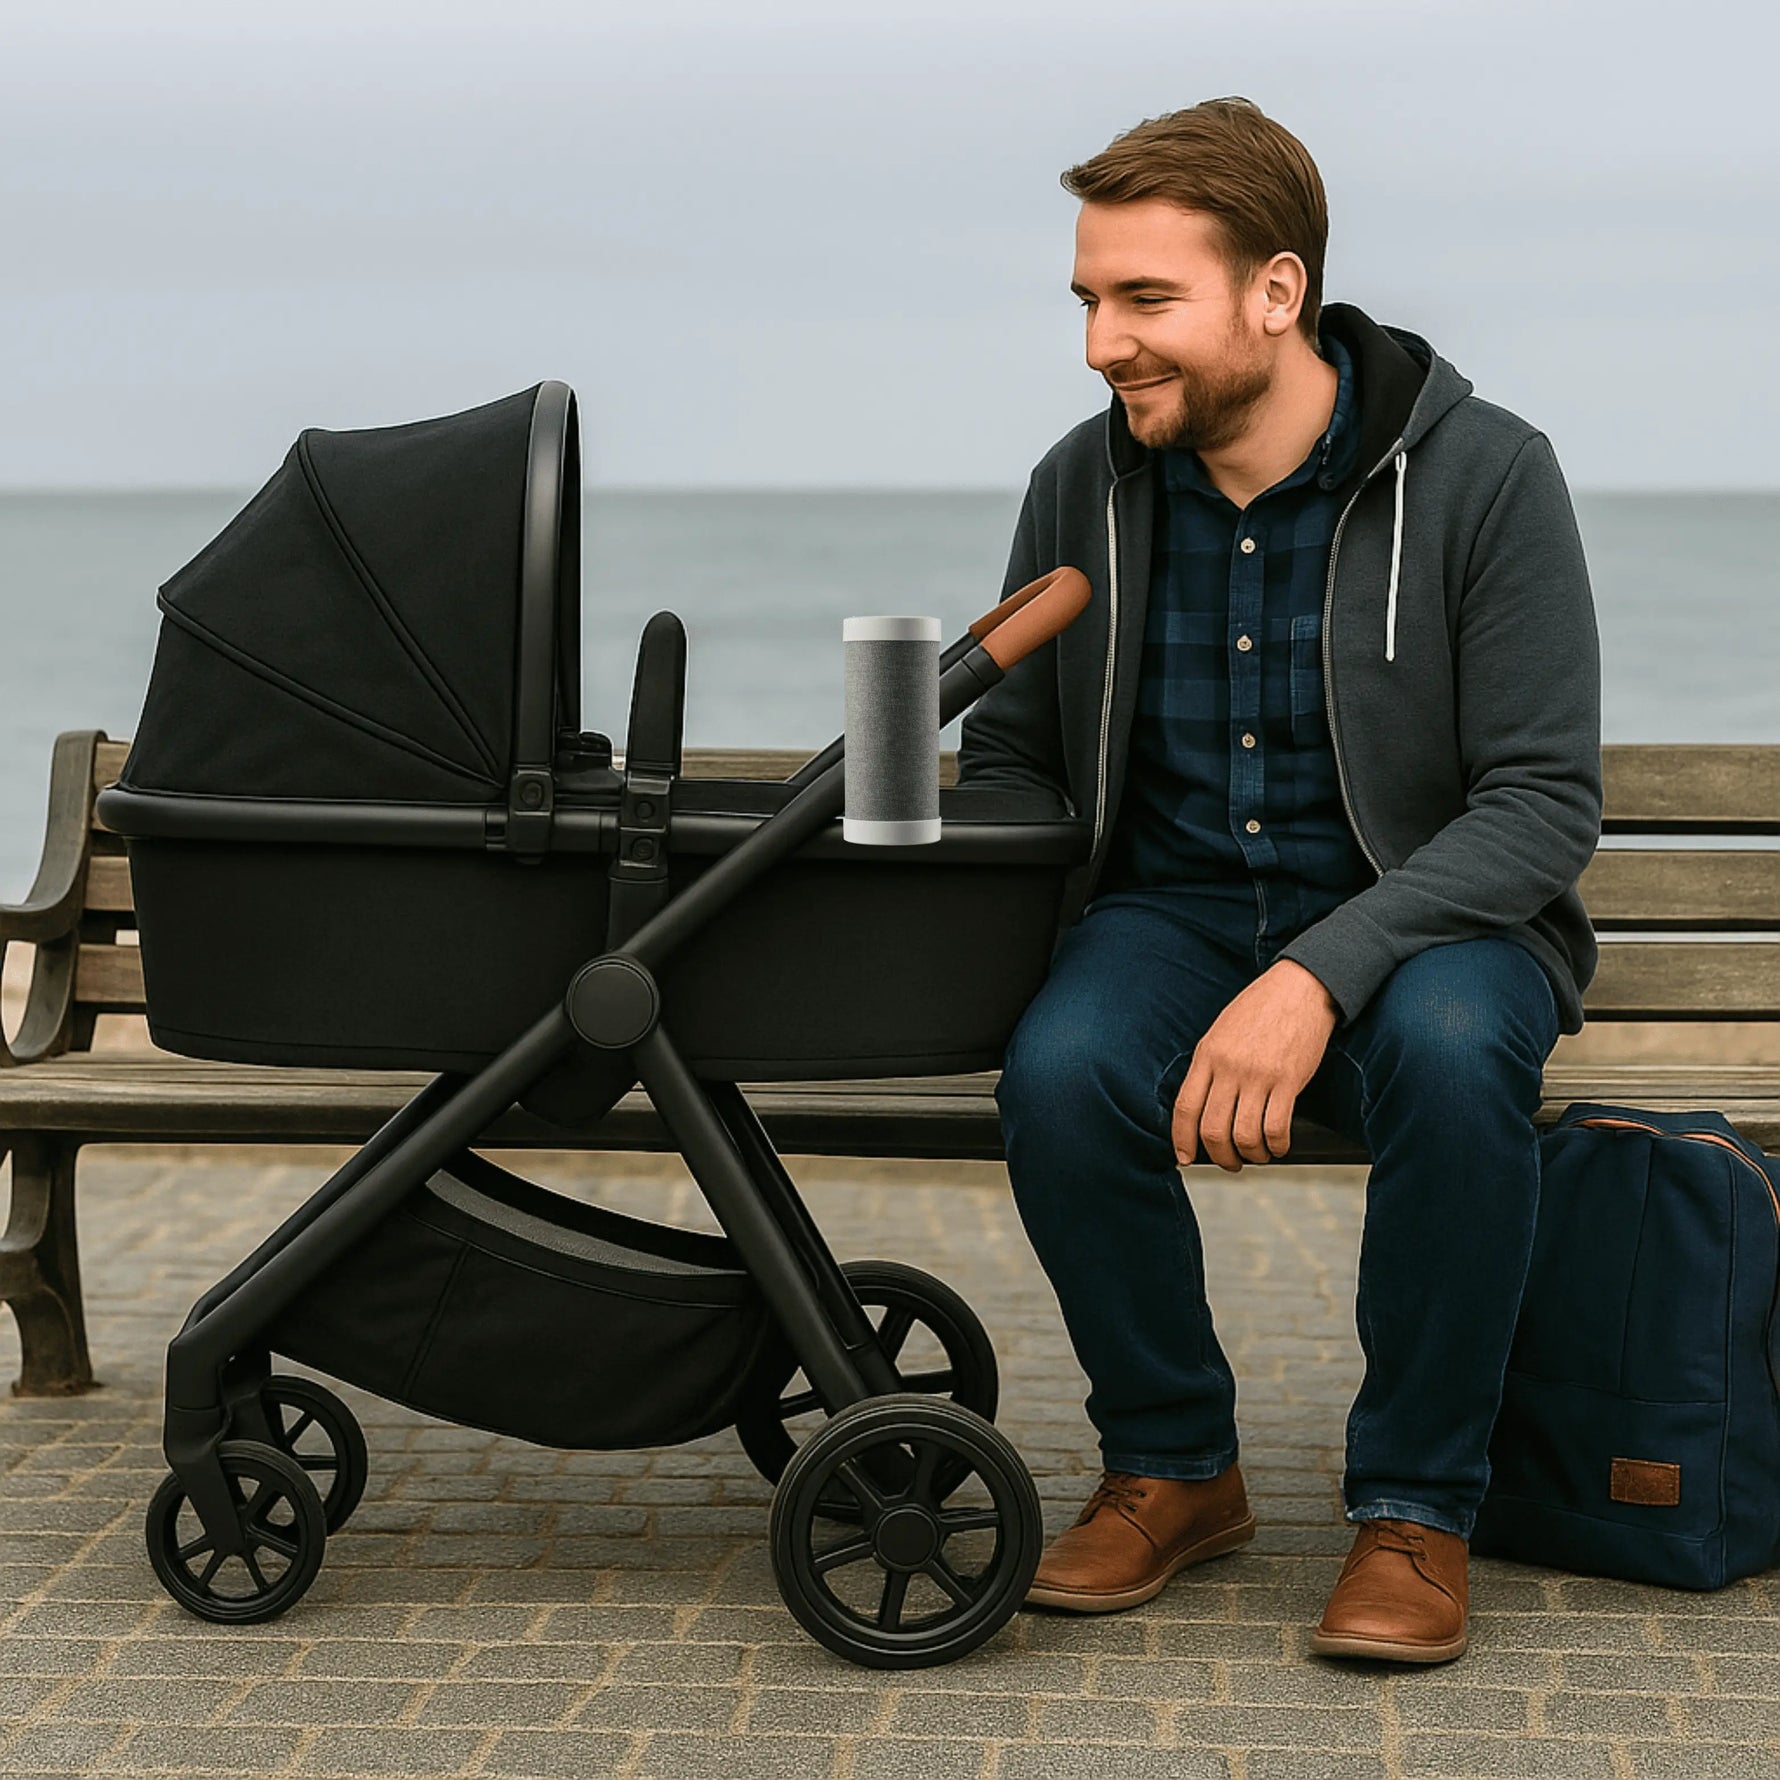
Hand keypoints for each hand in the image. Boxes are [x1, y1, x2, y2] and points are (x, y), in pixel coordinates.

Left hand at [1171, 960, 1338, 1170]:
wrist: (1299, 987)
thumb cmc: (1261, 1009)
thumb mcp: (1221, 1032)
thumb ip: (1210, 1066)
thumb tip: (1202, 1105)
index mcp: (1207, 1055)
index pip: (1185, 1107)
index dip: (1182, 1139)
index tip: (1185, 1156)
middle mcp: (1228, 1068)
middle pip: (1213, 1129)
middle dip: (1220, 1156)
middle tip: (1230, 1163)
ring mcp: (1258, 1075)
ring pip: (1244, 1135)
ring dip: (1251, 1155)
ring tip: (1258, 1155)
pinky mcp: (1287, 1080)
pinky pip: (1276, 1128)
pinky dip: (1277, 1146)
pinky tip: (1279, 1145)